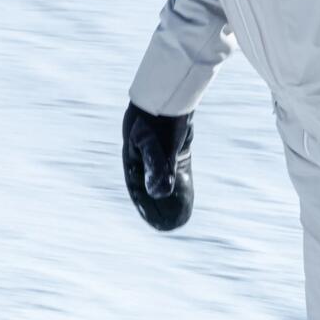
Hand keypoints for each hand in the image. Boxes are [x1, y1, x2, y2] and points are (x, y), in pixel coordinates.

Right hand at [122, 102, 193, 230]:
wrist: (169, 92)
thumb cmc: (159, 118)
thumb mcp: (157, 145)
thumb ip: (158, 169)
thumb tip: (159, 194)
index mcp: (133, 160)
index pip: (139, 191)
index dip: (148, 208)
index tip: (158, 225)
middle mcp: (143, 158)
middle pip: (150, 188)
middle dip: (159, 207)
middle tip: (171, 226)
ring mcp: (158, 152)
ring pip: (163, 181)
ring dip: (170, 198)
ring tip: (180, 216)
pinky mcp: (172, 147)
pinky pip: (174, 171)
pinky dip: (179, 184)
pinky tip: (185, 195)